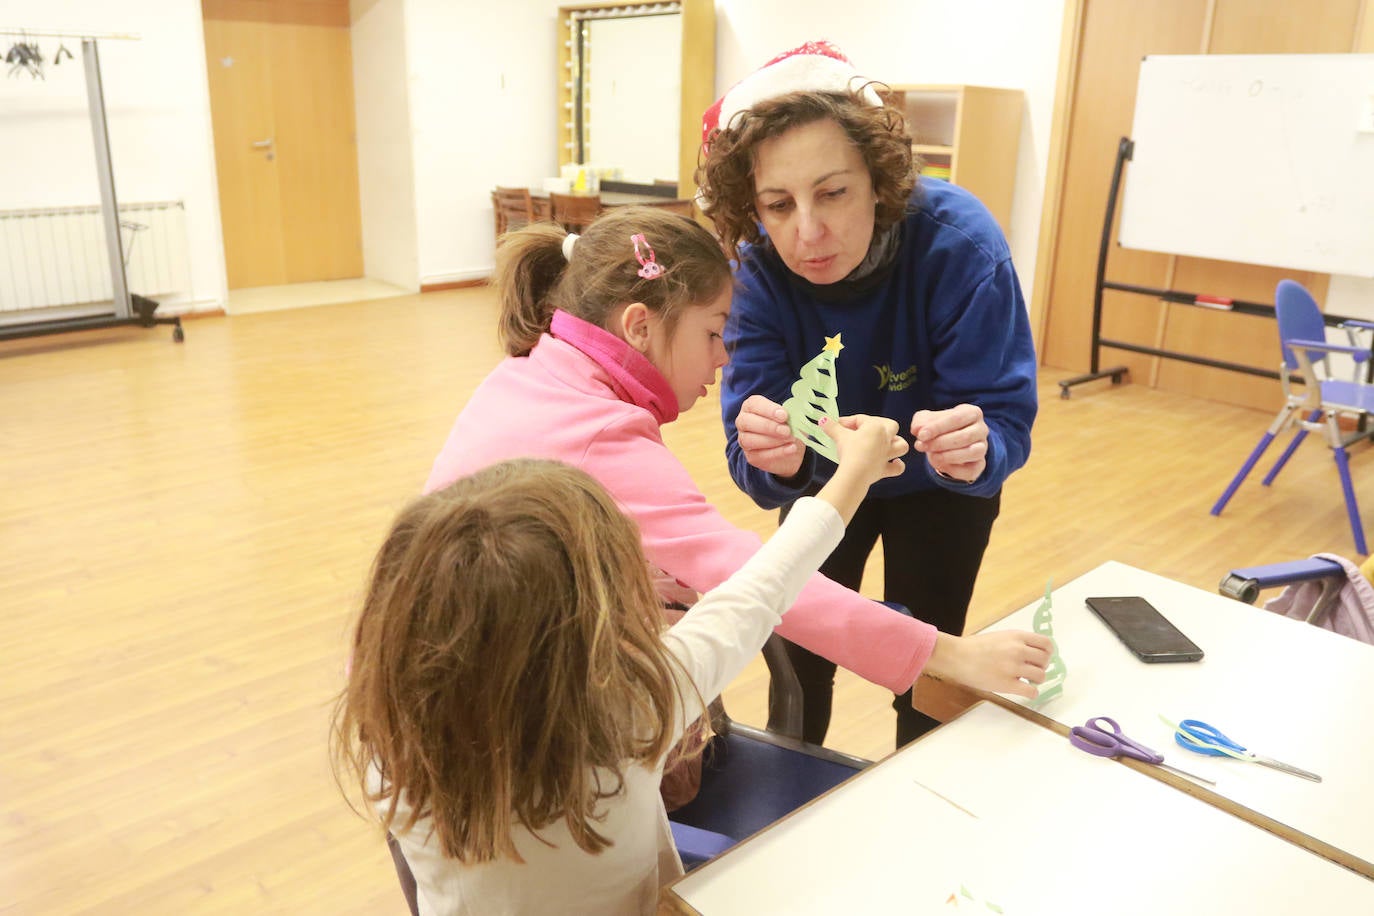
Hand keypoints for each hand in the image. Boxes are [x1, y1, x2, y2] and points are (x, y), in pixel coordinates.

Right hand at [735, 394, 803, 477]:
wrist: (793, 447)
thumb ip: (790, 414)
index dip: (768, 410)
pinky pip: (761, 455)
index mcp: (751, 406)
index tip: (784, 416)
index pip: (754, 404)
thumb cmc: (788, 425)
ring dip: (772, 440)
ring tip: (790, 439)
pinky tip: (791, 448)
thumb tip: (793, 413)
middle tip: (786, 430)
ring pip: (750, 440)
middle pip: (746, 422)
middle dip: (768, 426)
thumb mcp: (792, 417)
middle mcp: (743, 422)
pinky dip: (778, 452)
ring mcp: (744, 440)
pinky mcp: (752, 456)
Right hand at [822, 414, 907, 486]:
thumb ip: (831, 427)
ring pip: (901, 445)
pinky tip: (893, 463)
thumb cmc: (850, 450)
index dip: (849, 421)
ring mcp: (888, 454)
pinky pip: (897, 468)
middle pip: (891, 426)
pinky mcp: (886, 469)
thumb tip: (822, 420)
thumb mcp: (839, 436)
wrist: (855, 472)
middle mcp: (886, 439)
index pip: (862, 419)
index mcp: (876, 427)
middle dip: (880, 426)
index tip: (838, 425)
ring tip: (887, 445)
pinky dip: (897, 466)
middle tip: (866, 431)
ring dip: (896, 444)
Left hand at [910, 404, 987, 482]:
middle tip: (920, 446)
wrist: (951, 444)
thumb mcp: (928, 420)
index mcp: (972, 413)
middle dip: (939, 443)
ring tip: (930, 455)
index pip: (957, 418)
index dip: (937, 427)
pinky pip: (970, 469)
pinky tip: (939, 463)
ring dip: (946, 456)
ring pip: (971, 453)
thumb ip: (921, 422)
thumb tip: (916, 430)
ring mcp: (983, 448)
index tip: (920, 435)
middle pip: (964, 437)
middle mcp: (982, 429)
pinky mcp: (980, 464)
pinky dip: (952, 469)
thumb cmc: (941, 427)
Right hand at [924, 630, 1052, 698]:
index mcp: (1017, 636)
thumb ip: (1017, 642)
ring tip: (1026, 680)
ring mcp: (1013, 668)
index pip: (1046, 644)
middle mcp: (1018, 650)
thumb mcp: (1000, 636)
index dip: (1047, 653)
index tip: (1041, 658)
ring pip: (1041, 676)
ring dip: (1036, 680)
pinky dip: (1032, 693)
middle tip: (1031, 670)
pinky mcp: (1007, 684)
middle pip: (1045, 660)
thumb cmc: (974, 646)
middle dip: (1041, 666)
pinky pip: (1031, 691)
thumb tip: (1033, 653)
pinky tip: (1024, 690)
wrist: (956, 656)